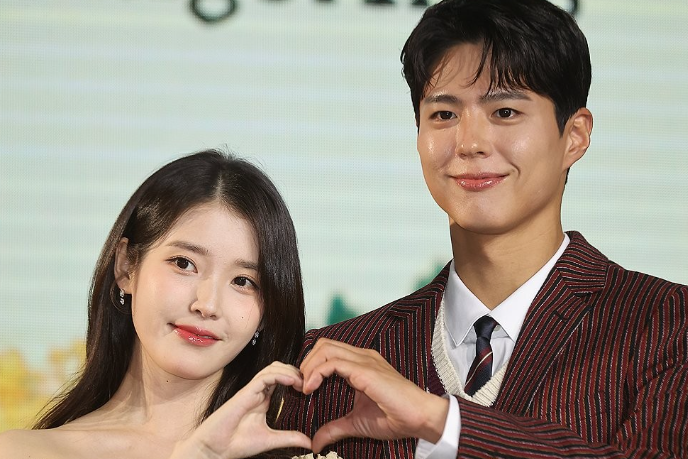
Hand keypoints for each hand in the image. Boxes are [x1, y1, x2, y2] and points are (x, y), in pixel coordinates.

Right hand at [171, 361, 311, 458]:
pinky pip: (264, 376)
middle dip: (296, 371)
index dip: (298, 378)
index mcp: (263, 399)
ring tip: (303, 382)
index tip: (311, 388)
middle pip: (279, 368)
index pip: (282, 378)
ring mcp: (251, 390)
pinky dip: (280, 375)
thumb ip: (289, 438)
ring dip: (290, 371)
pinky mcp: (245, 392)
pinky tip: (293, 382)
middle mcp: (258, 392)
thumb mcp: (271, 440)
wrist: (215, 449)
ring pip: (273, 368)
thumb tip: (310, 442)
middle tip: (310, 382)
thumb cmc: (237, 444)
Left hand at [300, 338, 448, 452]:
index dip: (311, 366)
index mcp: (361, 364)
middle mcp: (362, 357)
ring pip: (326, 348)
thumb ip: (335, 428)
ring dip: (309, 366)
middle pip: (323, 344)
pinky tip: (311, 389)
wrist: (419, 418)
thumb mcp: (357, 423)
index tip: (302, 388)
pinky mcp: (365, 369)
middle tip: (300, 386)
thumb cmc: (396, 418)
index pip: (328, 352)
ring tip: (304, 387)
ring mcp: (364, 360)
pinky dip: (316, 372)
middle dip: (306, 362)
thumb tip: (316, 443)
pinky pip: (333, 362)